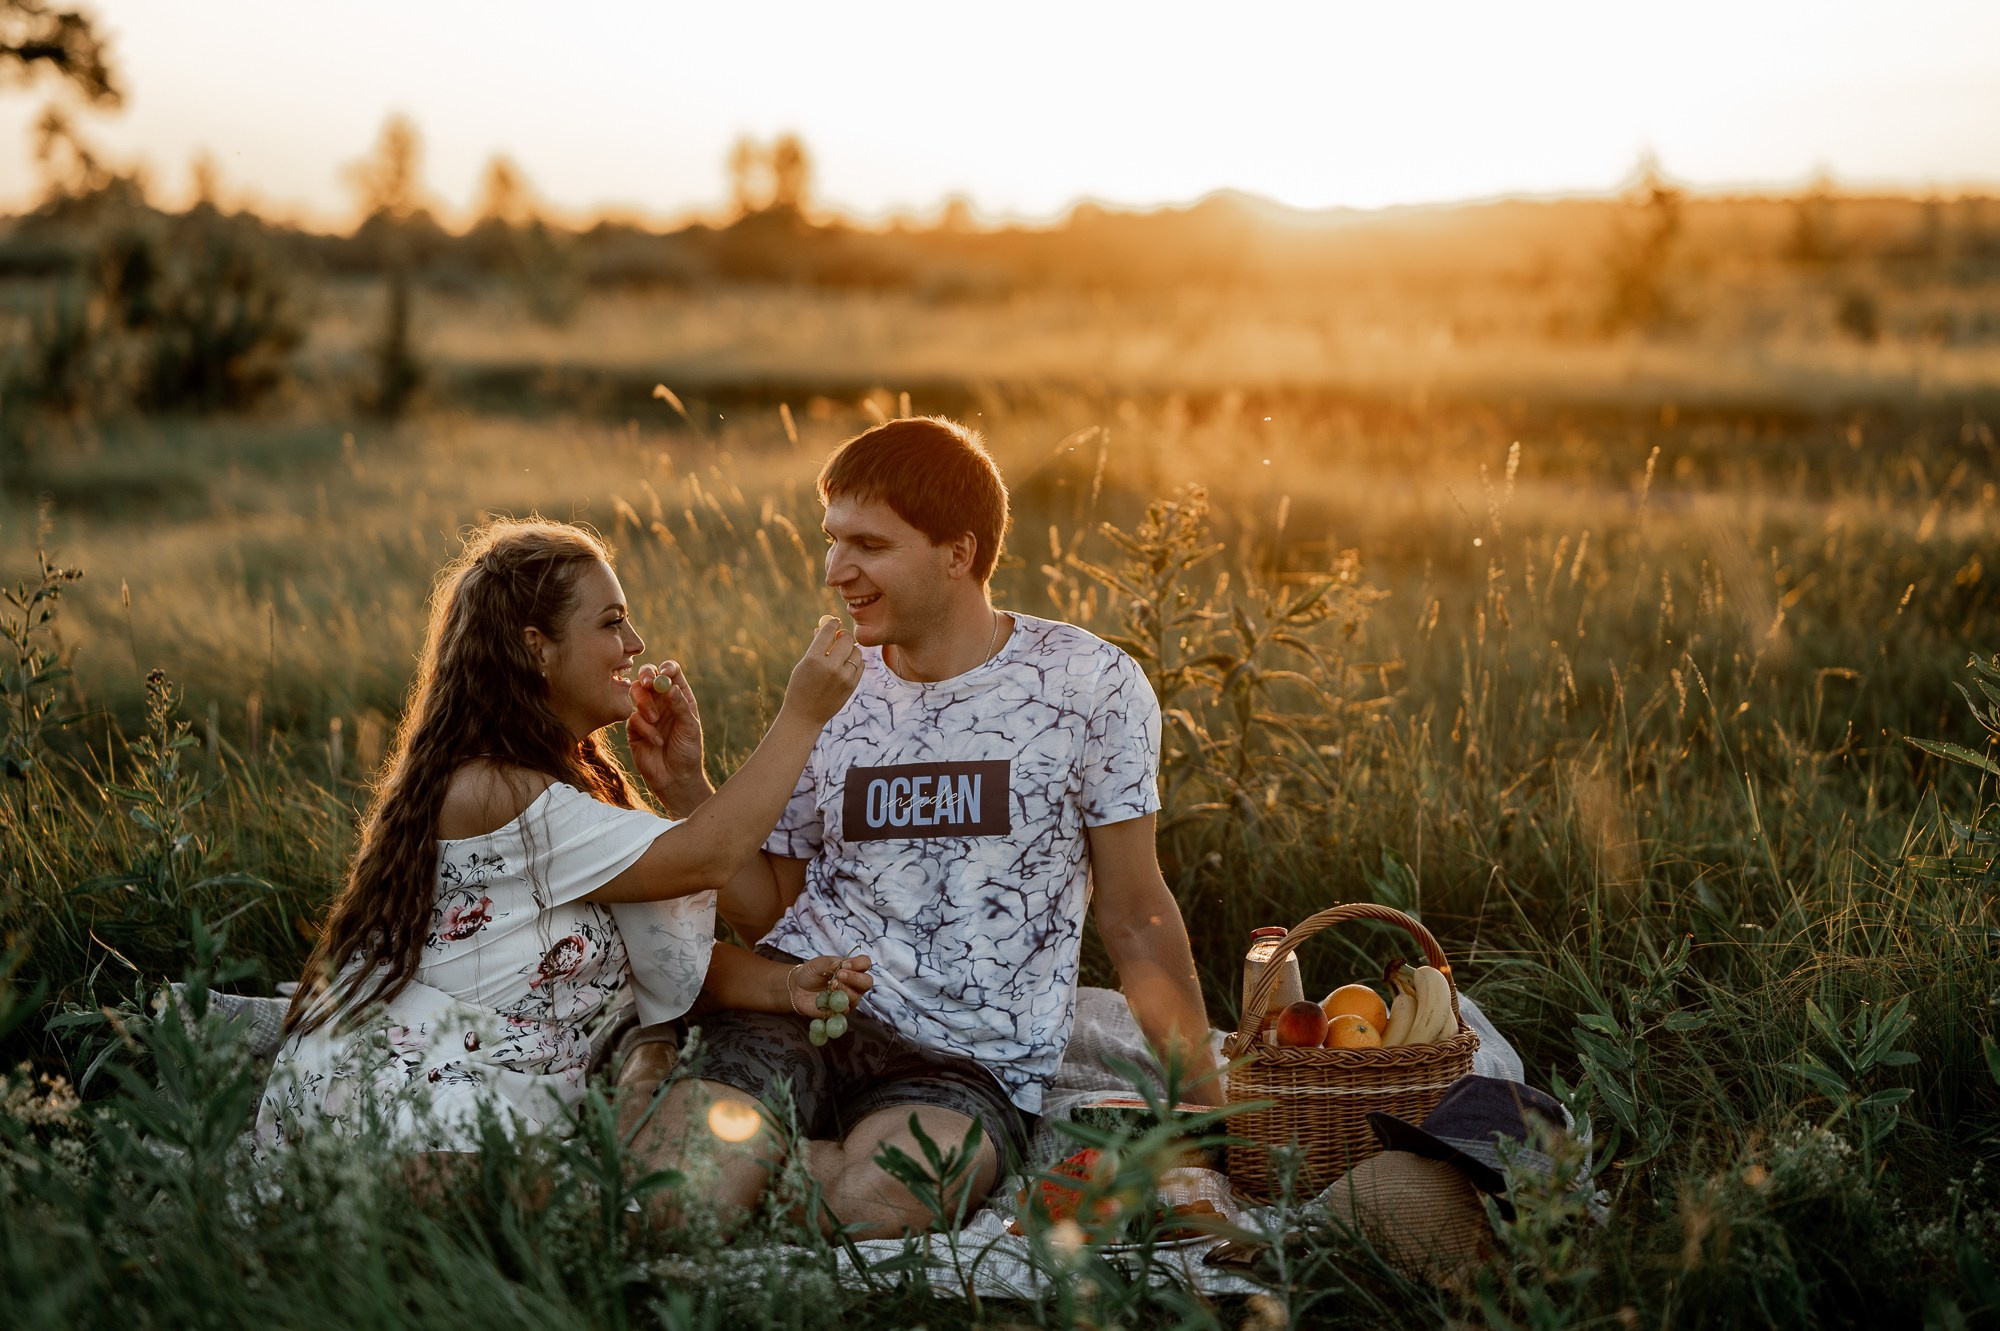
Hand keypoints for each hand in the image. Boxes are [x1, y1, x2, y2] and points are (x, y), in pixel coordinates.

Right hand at [627, 660, 711, 815]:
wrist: (675, 778)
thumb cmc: (688, 751)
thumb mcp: (690, 727)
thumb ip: (680, 705)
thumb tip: (669, 685)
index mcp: (679, 697)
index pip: (671, 672)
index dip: (666, 668)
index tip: (664, 673)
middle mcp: (661, 701)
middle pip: (648, 676)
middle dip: (646, 675)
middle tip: (648, 683)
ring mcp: (646, 713)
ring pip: (636, 692)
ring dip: (645, 703)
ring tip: (656, 721)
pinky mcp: (634, 728)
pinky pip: (632, 717)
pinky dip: (645, 728)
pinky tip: (656, 741)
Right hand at [782, 616, 863, 725]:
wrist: (805, 715)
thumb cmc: (800, 687)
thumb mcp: (803, 665)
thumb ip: (816, 646)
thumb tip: (823, 627)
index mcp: (813, 660)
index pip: (828, 632)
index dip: (832, 624)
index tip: (834, 622)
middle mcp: (830, 667)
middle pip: (846, 639)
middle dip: (843, 635)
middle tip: (840, 636)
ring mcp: (843, 677)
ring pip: (856, 652)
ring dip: (850, 649)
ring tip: (841, 654)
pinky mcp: (852, 685)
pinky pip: (860, 664)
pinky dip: (855, 661)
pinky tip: (846, 664)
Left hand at [787, 953, 873, 1017]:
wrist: (797, 988)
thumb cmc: (811, 973)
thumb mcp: (819, 963)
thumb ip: (831, 963)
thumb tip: (841, 966)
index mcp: (852, 969)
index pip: (865, 963)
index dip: (859, 963)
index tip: (845, 964)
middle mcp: (854, 984)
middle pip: (867, 982)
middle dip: (855, 978)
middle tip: (839, 975)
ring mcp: (848, 999)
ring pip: (857, 997)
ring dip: (844, 991)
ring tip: (831, 986)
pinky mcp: (839, 1011)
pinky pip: (844, 1011)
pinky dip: (837, 1005)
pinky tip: (828, 999)